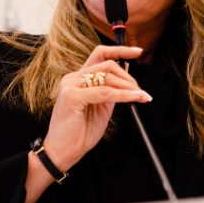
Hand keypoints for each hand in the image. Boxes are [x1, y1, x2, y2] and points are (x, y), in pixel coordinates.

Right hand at [42, 45, 151, 170]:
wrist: (63, 152)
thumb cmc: (80, 132)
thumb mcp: (101, 106)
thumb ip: (111, 90)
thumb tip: (128, 75)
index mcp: (78, 78)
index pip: (100, 54)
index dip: (120, 50)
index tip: (138, 52)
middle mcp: (73, 78)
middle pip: (107, 65)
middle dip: (129, 77)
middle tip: (140, 92)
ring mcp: (70, 85)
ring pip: (107, 77)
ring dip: (129, 87)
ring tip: (141, 97)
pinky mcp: (72, 96)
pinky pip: (105, 92)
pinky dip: (123, 95)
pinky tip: (134, 98)